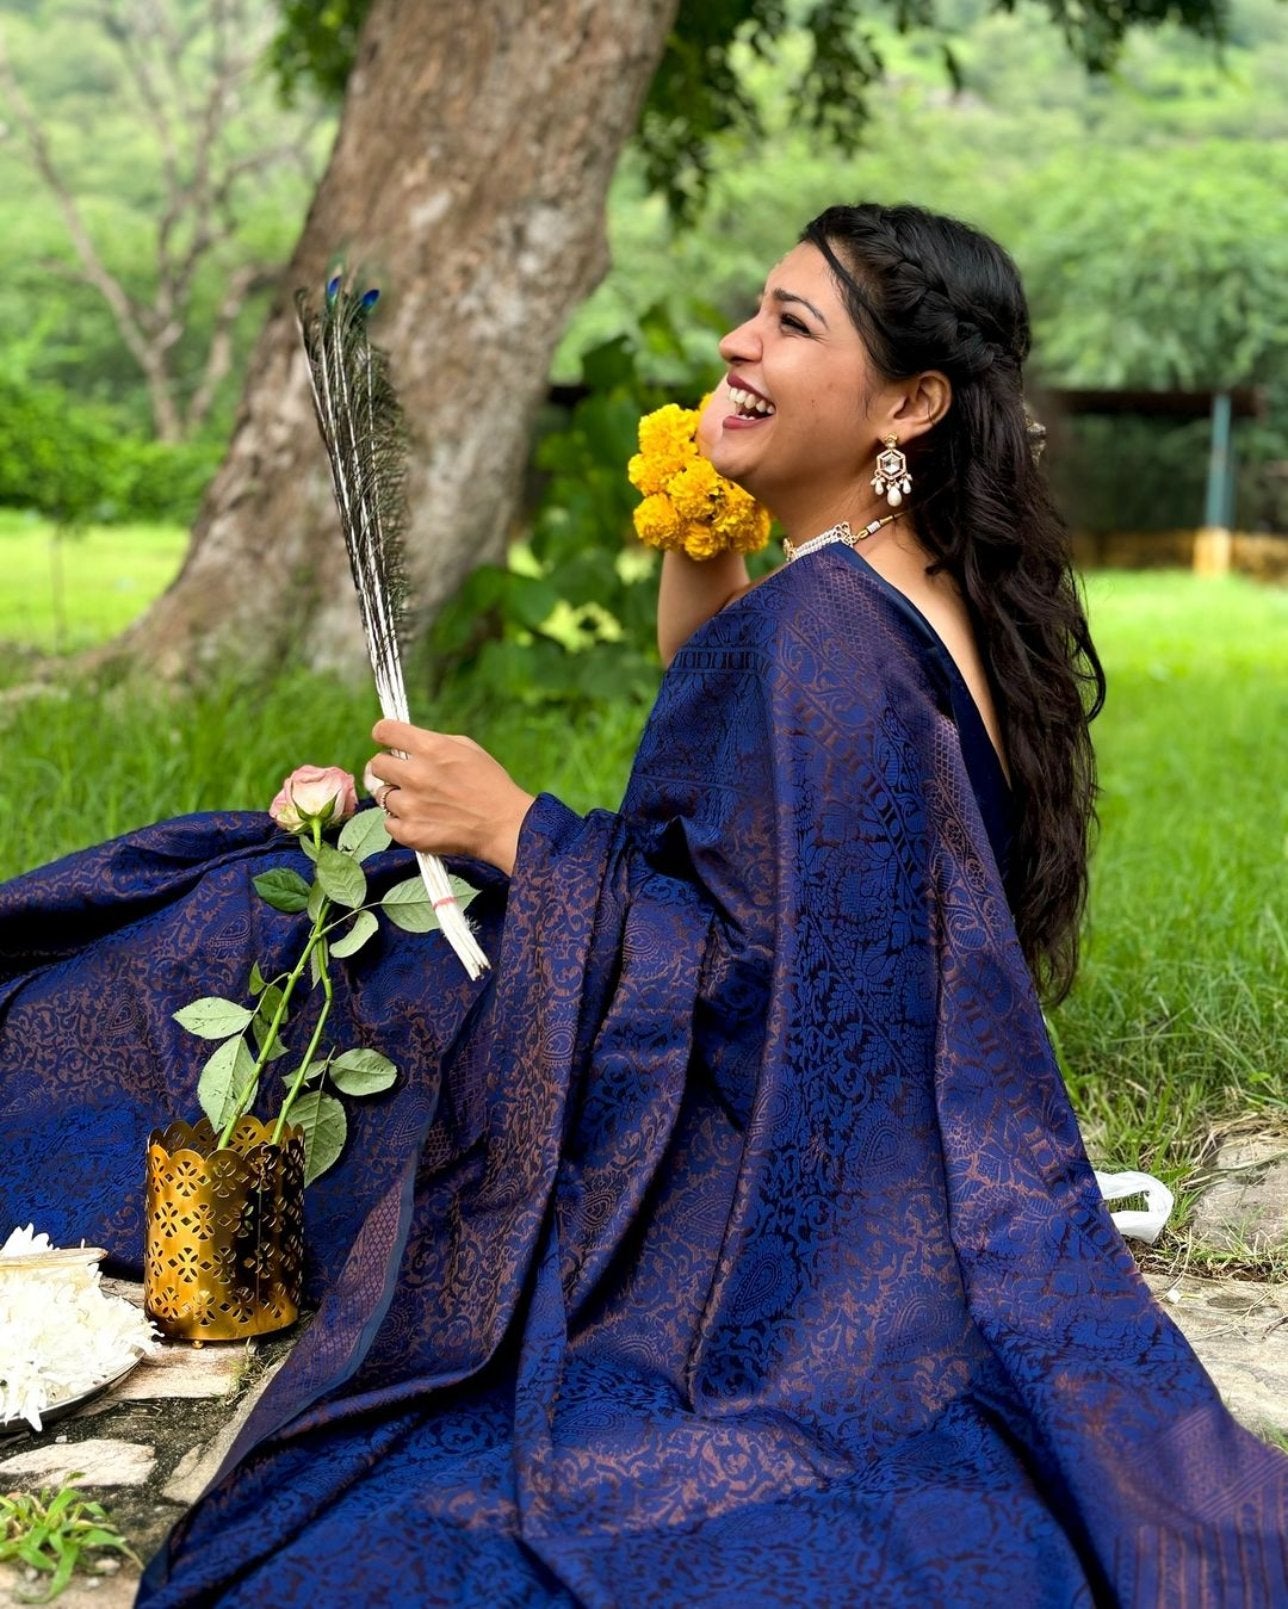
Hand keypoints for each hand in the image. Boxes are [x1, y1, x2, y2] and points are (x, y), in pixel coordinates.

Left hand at [365, 720, 536, 875]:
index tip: (386, 740)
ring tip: (421, 802)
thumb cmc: (489, 784)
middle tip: (404, 775)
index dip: (383, 734)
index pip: (384, 731)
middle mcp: (416, 775)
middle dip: (387, 767)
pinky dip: (401, 822)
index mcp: (430, 748)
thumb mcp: (466, 748)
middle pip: (375, 764)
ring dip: (396, 797)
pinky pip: (388, 822)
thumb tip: (402, 742)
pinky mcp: (409, 832)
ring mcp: (410, 806)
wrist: (505, 826)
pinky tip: (422, 820)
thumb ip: (431, 742)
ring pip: (381, 795)